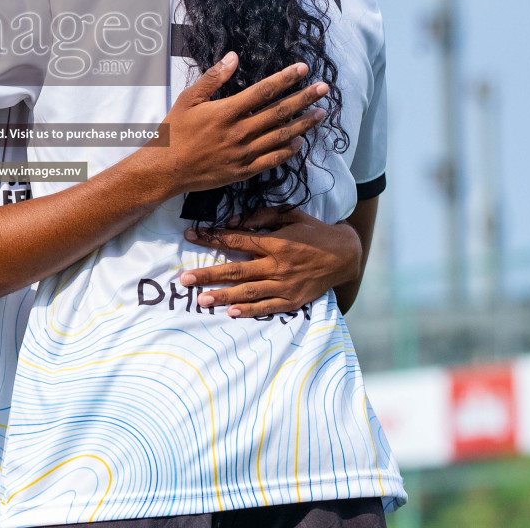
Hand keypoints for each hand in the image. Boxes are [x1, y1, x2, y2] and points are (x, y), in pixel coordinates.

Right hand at [130, 52, 328, 200]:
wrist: (167, 169)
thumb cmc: (175, 132)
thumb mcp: (188, 99)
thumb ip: (212, 78)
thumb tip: (233, 57)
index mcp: (227, 111)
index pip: (264, 90)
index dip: (286, 78)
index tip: (302, 69)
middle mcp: (240, 132)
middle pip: (279, 112)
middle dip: (304, 98)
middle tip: (324, 88)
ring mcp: (244, 153)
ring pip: (281, 136)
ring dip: (303, 124)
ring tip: (320, 113)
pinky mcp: (244, 171)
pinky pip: (273, 160)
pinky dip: (288, 150)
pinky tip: (300, 142)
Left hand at [180, 207, 361, 316]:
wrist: (345, 255)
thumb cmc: (314, 232)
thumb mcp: (291, 214)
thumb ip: (262, 216)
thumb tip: (234, 221)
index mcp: (275, 242)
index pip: (237, 240)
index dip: (212, 237)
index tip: (190, 235)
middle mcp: (277, 265)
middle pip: (237, 270)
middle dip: (208, 274)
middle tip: (185, 279)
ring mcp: (284, 285)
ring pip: (248, 292)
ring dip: (223, 297)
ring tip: (201, 301)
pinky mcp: (293, 301)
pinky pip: (268, 308)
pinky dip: (250, 311)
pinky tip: (232, 314)